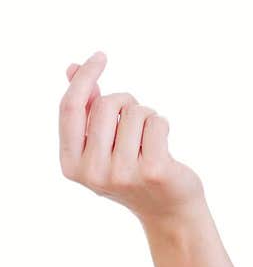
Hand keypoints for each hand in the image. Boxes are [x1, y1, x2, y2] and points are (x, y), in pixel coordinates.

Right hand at [59, 50, 205, 225]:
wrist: (168, 209)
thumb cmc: (133, 169)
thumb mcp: (102, 143)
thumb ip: (86, 108)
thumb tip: (71, 67)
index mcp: (71, 164)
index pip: (70, 108)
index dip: (84, 77)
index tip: (100, 56)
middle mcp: (92, 172)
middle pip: (106, 105)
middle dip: (126, 101)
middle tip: (136, 121)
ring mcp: (122, 174)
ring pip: (135, 112)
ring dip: (147, 116)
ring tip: (149, 140)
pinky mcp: (152, 170)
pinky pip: (156, 122)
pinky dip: (162, 124)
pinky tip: (163, 145)